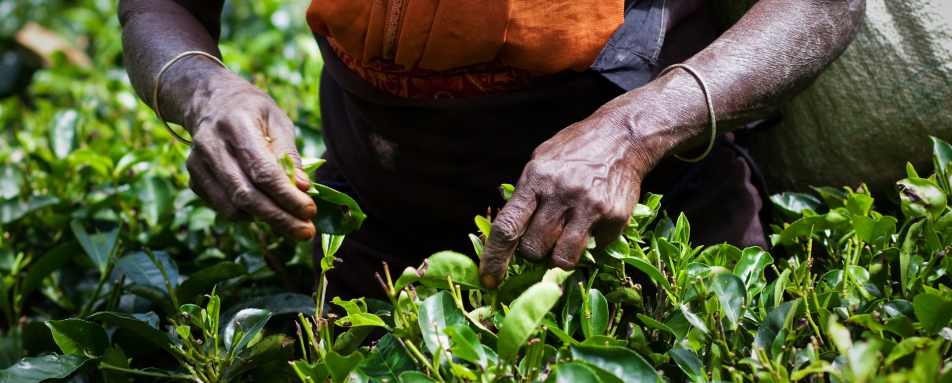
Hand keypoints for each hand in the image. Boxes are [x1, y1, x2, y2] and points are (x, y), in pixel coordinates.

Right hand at [182, 72, 316, 239]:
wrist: (208, 99)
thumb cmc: (252, 110)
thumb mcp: (277, 120)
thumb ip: (289, 154)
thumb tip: (303, 188)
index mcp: (235, 125)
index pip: (262, 170)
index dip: (287, 195)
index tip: (310, 211)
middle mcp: (211, 146)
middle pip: (245, 195)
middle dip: (279, 218)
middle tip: (306, 232)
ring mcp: (197, 164)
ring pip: (232, 207)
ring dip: (265, 220)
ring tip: (291, 221)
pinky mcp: (193, 178)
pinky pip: (222, 207)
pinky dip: (247, 214)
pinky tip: (266, 208)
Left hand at [479, 107, 658, 287]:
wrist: (622, 136)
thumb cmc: (574, 151)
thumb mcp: (541, 161)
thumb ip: (525, 195)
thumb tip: (505, 236)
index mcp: (537, 179)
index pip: (508, 227)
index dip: (494, 258)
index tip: (488, 280)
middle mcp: (561, 194)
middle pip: (533, 249)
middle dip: (532, 253)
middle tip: (541, 240)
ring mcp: (590, 207)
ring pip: (562, 259)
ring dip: (558, 256)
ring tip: (564, 238)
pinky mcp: (614, 218)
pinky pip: (593, 250)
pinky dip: (589, 244)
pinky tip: (592, 222)